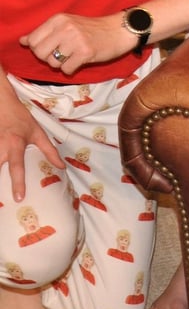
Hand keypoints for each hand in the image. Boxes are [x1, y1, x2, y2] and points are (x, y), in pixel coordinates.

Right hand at [0, 80, 63, 200]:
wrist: (2, 104)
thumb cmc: (22, 120)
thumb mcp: (39, 133)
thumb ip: (49, 151)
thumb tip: (61, 167)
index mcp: (16, 144)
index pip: (16, 166)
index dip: (18, 183)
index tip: (18, 197)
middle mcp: (0, 147)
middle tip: (1, 204)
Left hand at [20, 12, 131, 76]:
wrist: (120, 30)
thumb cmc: (93, 29)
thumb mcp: (68, 24)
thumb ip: (45, 32)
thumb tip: (22, 41)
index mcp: (58, 19)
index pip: (32, 40)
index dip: (40, 48)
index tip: (53, 46)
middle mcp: (65, 28)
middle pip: (39, 53)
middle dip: (48, 58)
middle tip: (63, 54)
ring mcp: (75, 40)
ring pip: (52, 63)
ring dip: (61, 64)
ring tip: (74, 56)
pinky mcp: (85, 53)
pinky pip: (66, 69)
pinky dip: (72, 69)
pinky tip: (81, 61)